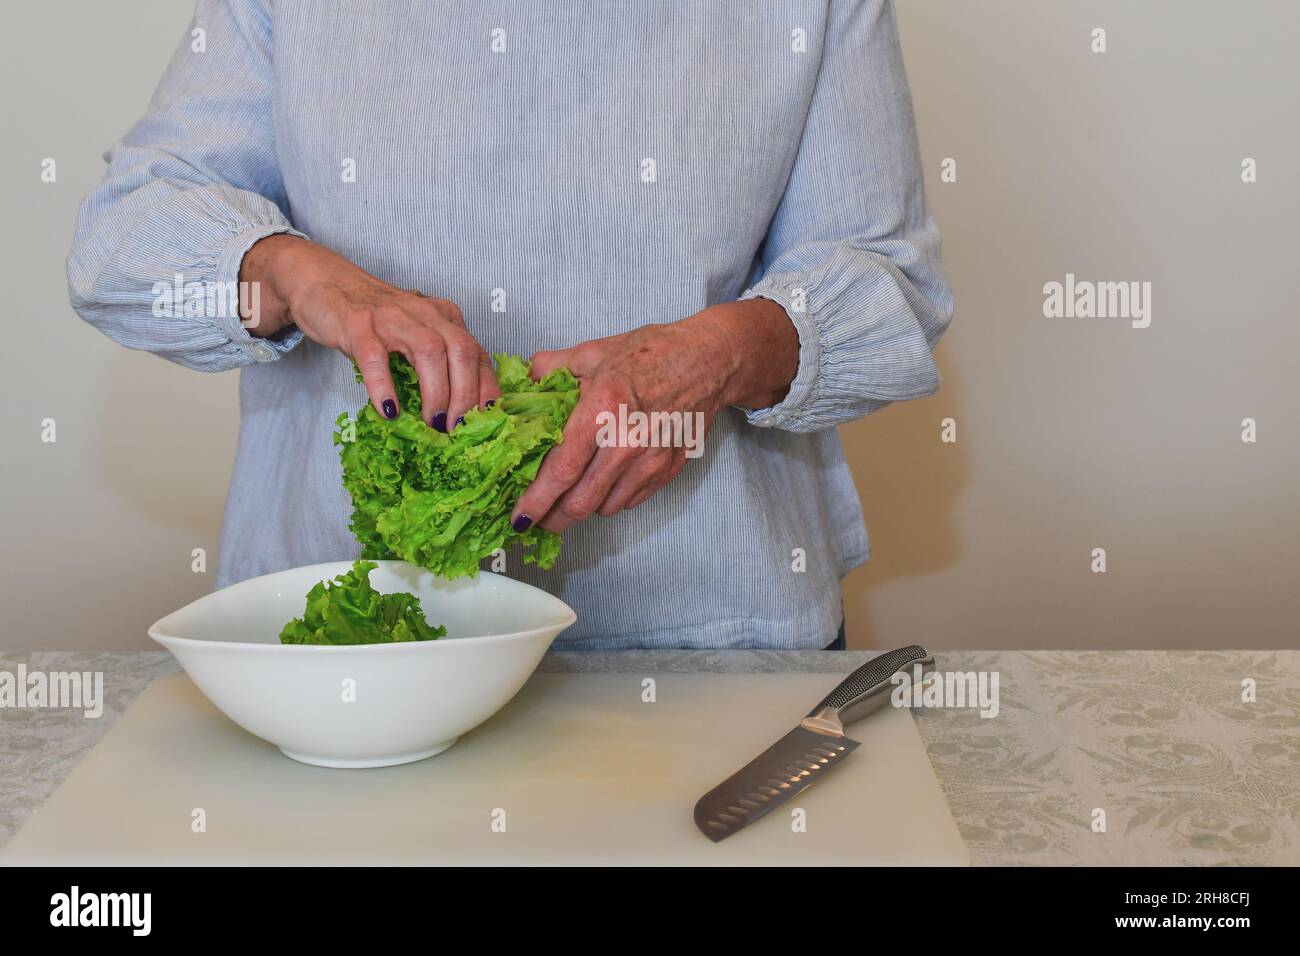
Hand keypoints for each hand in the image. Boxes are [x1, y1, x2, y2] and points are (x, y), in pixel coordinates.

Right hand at [239, 235, 497, 428]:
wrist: (325, 282)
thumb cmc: (376, 319)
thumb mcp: (415, 335)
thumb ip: (437, 362)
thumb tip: (459, 410)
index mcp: (443, 317)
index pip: (477, 352)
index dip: (486, 387)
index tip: (488, 418)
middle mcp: (424, 312)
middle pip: (461, 350)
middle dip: (465, 395)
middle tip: (458, 429)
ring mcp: (391, 316)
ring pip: (429, 351)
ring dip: (436, 392)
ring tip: (433, 423)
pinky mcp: (357, 323)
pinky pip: (375, 356)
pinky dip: (385, 386)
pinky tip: (389, 410)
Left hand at [510, 299, 798, 531]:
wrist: (709, 360)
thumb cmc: (651, 353)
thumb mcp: (593, 351)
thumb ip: (550, 368)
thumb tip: (520, 383)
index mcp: (603, 410)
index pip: (562, 470)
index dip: (536, 500)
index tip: (519, 517)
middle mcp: (628, 442)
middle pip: (581, 502)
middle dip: (553, 518)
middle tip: (536, 518)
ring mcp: (651, 461)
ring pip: (604, 507)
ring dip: (581, 508)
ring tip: (567, 499)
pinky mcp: (668, 471)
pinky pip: (629, 500)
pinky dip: (609, 499)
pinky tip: (601, 484)